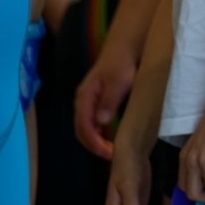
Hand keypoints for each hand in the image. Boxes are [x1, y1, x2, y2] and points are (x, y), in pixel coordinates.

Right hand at [75, 44, 136, 158]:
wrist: (123, 48)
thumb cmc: (121, 64)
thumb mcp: (118, 82)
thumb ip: (109, 101)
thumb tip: (100, 122)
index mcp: (85, 97)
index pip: (84, 127)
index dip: (94, 143)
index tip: (109, 153)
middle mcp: (82, 100)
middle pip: (81, 130)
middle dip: (93, 146)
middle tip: (111, 156)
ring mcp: (88, 101)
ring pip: (85, 127)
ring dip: (95, 141)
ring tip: (110, 151)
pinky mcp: (95, 101)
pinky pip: (91, 122)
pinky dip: (98, 133)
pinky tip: (109, 138)